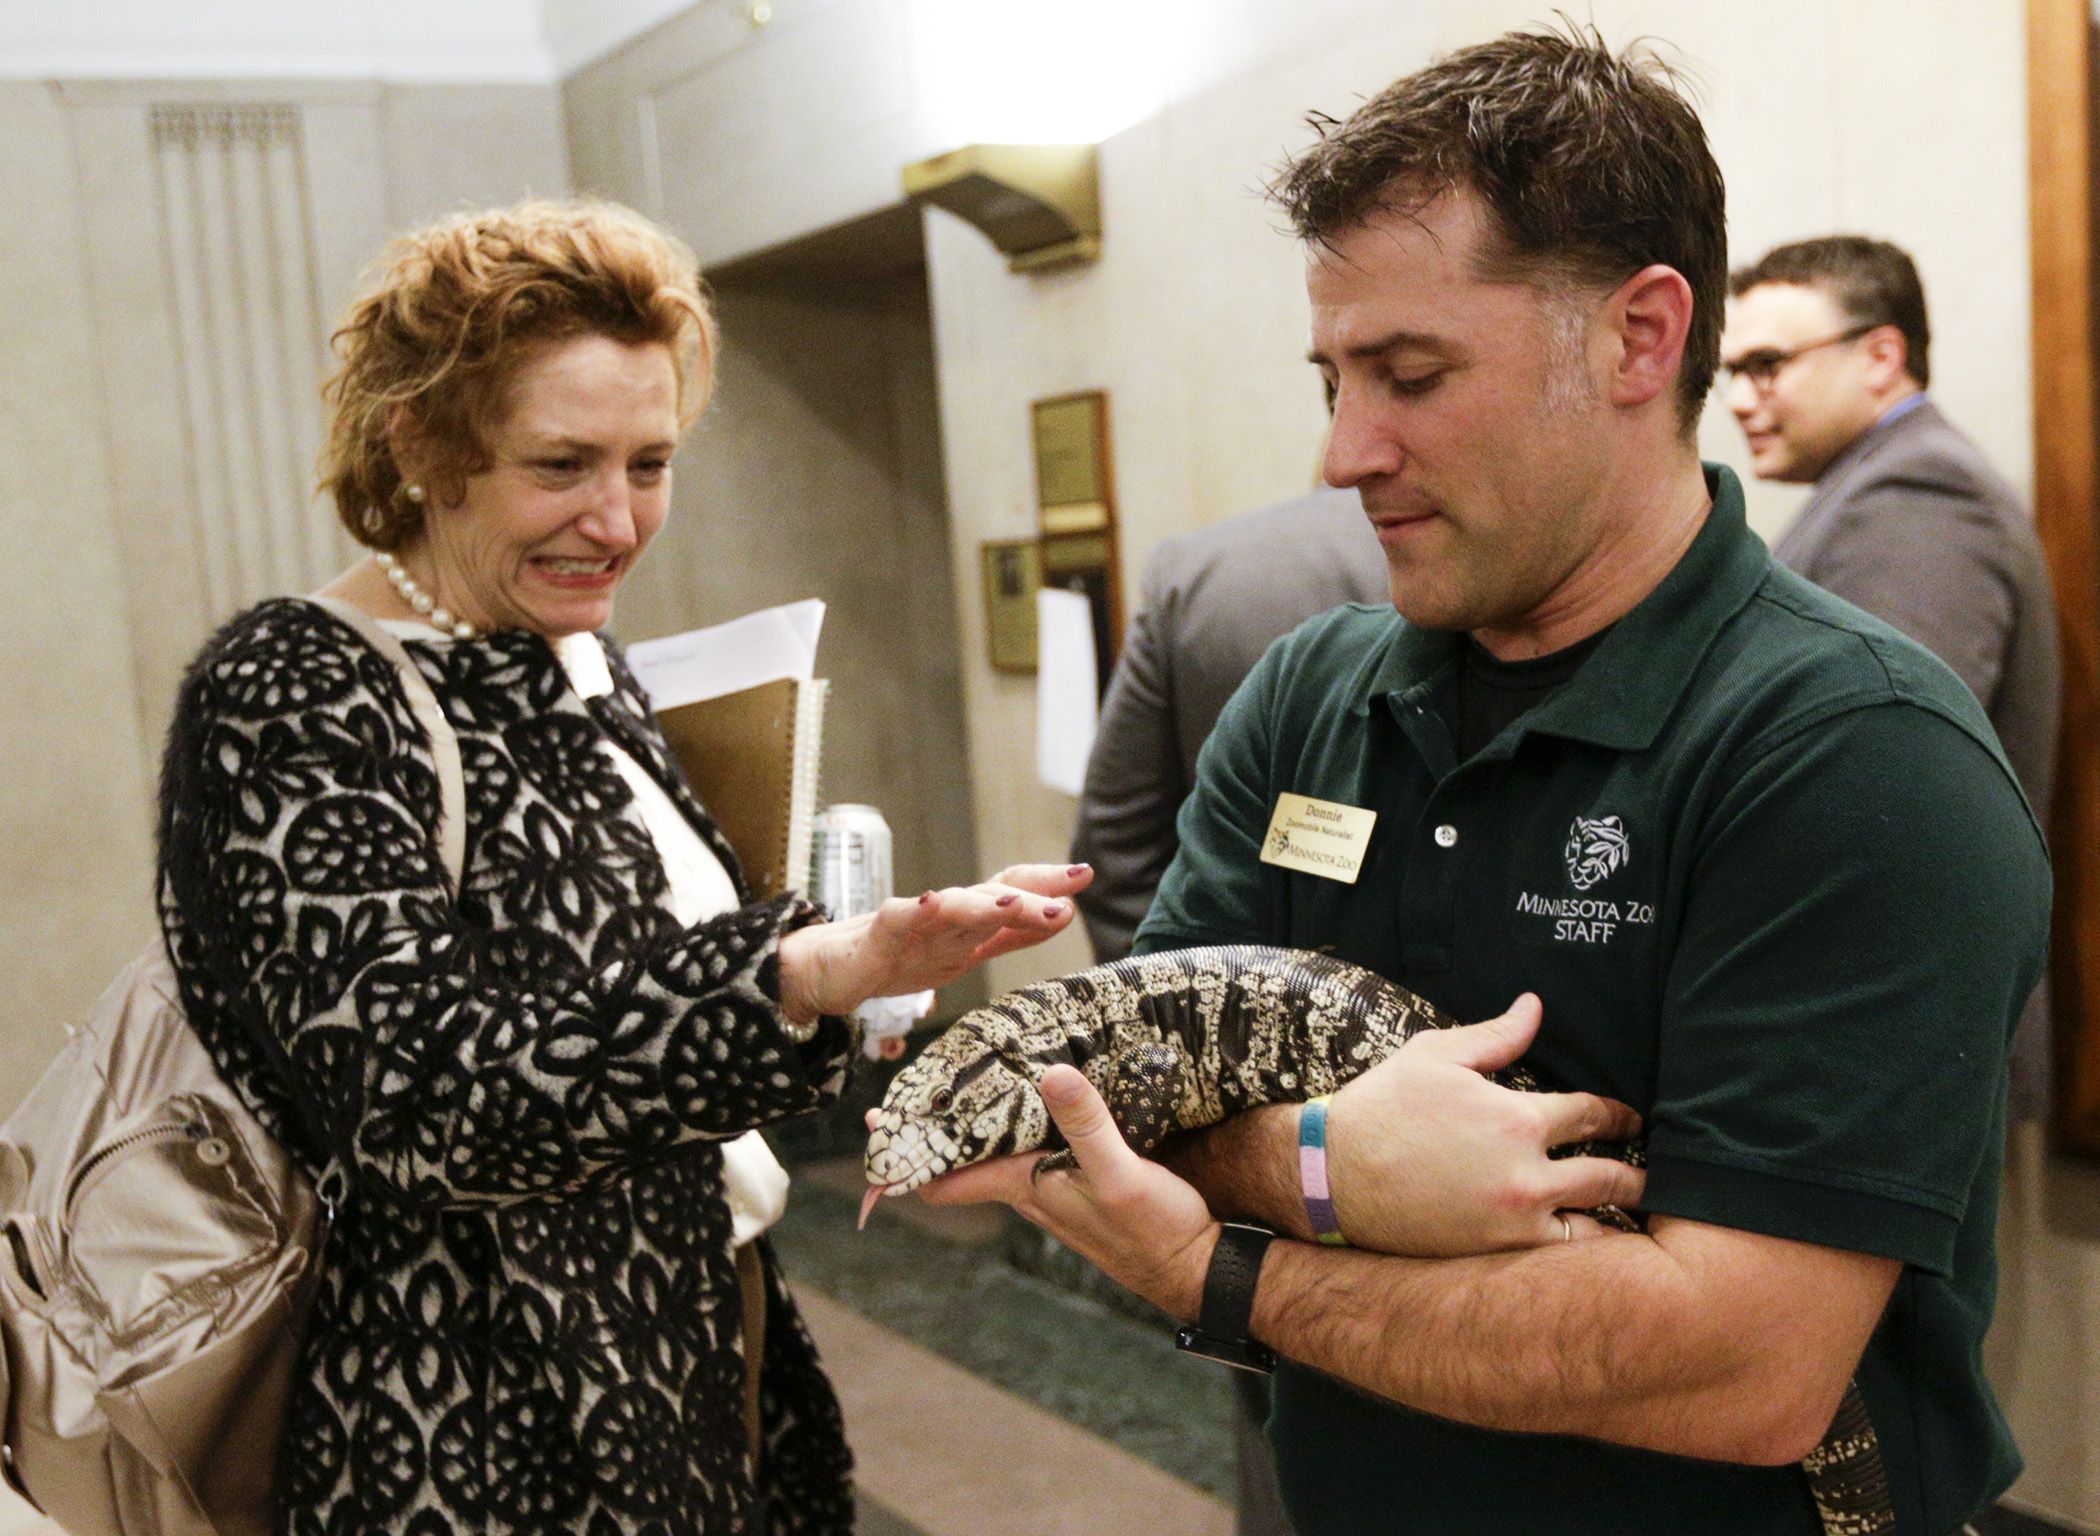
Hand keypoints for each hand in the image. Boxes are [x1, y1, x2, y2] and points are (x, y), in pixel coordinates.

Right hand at [777, 863, 1091, 1022]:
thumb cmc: (897, 955)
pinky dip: (914, 912)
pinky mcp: (875, 939)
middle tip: (1065, 899)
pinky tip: (932, 903)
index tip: (1085, 876)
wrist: (825, 969)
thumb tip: (1064, 912)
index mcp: (967, 921)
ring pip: (950, 910)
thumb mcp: (963, 951)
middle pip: (989, 898)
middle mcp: (944, 916)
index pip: (1011, 894)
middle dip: (1027, 897)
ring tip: (1013, 904)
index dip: (1046, 884)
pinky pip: (896, 922)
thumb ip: (1011, 935)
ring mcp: (910, 924)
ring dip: (982, 905)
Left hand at [920, 1064, 1218, 1320]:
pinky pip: (1031, 1147)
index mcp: (1024, 1186)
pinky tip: (1033, 1098)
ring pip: (996, 1153)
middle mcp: (1029, 1189)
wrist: (1195, 1265)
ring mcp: (1053, 1187)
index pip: (944, 1178)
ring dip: (974, 1125)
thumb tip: (1051, 1073)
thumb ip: (1086, 1124)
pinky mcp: (1081, 1179)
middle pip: (963, 1159)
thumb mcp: (1121, 1172)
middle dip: (936, 1127)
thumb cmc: (1153, 1230)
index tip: (880, 1124)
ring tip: (959, 1079)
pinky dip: (1017, 1124)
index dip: (909, 1155)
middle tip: (908, 1087)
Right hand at [1323, 993, 1644, 1254]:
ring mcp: (1514, 1221)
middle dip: (1637, 1173)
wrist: (1330, 1174)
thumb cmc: (1383, 1107)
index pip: (1593, 1115)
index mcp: (1517, 1118)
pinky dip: (1581, 1255)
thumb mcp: (1436, 1056)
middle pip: (1611, 1177)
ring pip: (1594, 1228)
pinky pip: (1558, 1260)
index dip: (1619, 1116)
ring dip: (1616, 1220)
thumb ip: (1497, 1036)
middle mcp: (1527, 1174)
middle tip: (1651, 1174)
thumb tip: (1535, 1007)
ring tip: (1633, 1219)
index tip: (1631, 1120)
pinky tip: (1591, 1252)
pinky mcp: (1495, 1254)